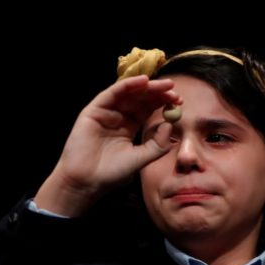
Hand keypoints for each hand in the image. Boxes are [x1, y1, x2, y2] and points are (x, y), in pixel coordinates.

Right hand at [34, 75, 179, 215]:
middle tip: (173, 89)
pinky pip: (111, 94)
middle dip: (157, 92)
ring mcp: (105, 113)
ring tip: (163, 85)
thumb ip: (157, 145)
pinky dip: (126, 85)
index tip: (178, 101)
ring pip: (127, 93)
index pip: (147, 109)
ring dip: (146, 86)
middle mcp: (117, 117)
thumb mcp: (141, 159)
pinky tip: (142, 82)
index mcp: (128, 127)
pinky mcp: (93, 111)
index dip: (162, 102)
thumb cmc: (110, 173)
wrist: (86, 182)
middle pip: (139, 98)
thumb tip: (169, 124)